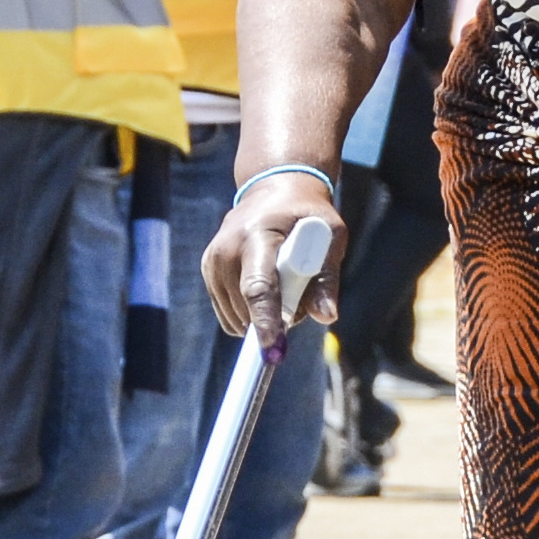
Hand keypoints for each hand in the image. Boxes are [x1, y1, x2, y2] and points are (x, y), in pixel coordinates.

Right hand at [206, 164, 345, 339]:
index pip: (258, 286)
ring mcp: (213, 260)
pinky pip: (230, 314)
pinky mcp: (208, 269)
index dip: (265, 320)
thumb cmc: (308, 214)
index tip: (271, 349)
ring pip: (238, 317)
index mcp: (259, 234)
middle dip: (279, 318)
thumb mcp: (331, 236)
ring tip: (283, 284)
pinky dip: (250, 312)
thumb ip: (327, 277)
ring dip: (264, 316)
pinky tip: (266, 285)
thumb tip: (326, 316)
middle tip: (301, 291)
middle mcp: (227, 248)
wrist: (273, 190)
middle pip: (248, 308)